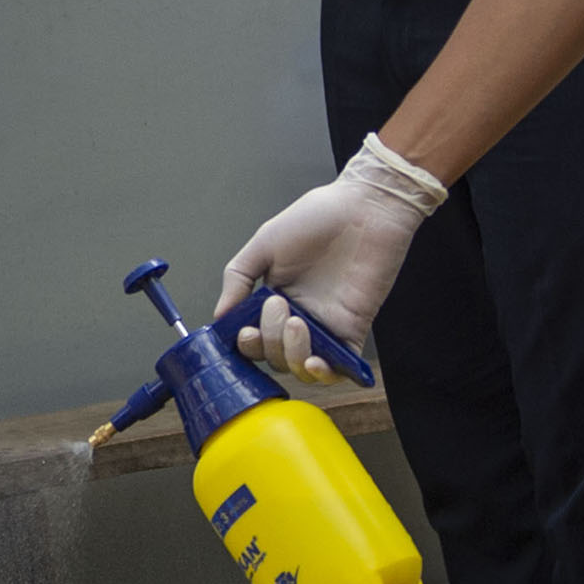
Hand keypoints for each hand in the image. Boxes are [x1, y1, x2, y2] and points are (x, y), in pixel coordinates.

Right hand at [218, 135, 443, 376]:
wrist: (364, 208)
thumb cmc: (318, 217)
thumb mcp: (265, 243)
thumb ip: (238, 278)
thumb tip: (219, 316)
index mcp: (275, 297)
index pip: (254, 337)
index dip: (246, 342)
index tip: (244, 329)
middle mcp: (299, 316)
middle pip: (274, 355)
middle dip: (269, 341)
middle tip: (276, 306)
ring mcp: (326, 326)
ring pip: (301, 366)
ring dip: (291, 355)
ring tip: (296, 323)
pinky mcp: (353, 329)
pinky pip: (339, 369)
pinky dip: (324, 374)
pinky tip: (315, 361)